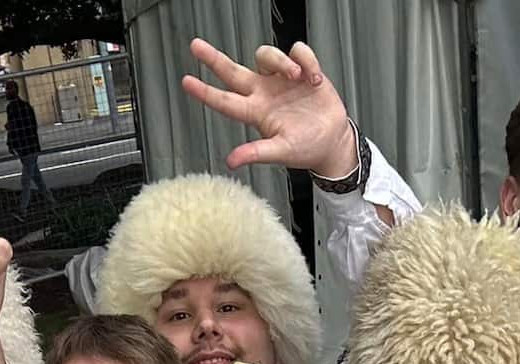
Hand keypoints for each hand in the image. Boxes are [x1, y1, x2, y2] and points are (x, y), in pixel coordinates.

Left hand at [181, 37, 355, 176]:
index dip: (206, 92)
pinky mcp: (301, 70)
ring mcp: (280, 80)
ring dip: (282, 61)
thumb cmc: (306, 149)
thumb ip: (256, 153)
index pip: (225, 101)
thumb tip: (231, 161)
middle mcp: (264, 92)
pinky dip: (307, 61)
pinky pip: (297, 52)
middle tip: (196, 46)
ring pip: (267, 55)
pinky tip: (313, 79)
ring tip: (298, 77)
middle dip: (213, 58)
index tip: (187, 82)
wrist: (332, 141)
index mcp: (256, 112)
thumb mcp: (281, 152)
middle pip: (233, 70)